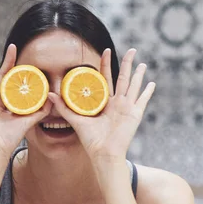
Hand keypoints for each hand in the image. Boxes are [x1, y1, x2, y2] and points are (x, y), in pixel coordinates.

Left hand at [49, 48, 155, 164]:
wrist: (103, 153)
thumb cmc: (90, 140)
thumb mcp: (76, 120)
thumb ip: (64, 107)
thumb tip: (50, 94)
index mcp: (104, 102)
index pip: (105, 78)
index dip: (106, 65)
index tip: (105, 51)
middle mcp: (117, 103)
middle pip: (123, 78)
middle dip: (127, 63)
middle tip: (131, 50)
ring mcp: (127, 108)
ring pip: (134, 86)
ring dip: (138, 75)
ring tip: (142, 63)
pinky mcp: (135, 114)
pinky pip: (143, 100)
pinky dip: (148, 92)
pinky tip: (152, 83)